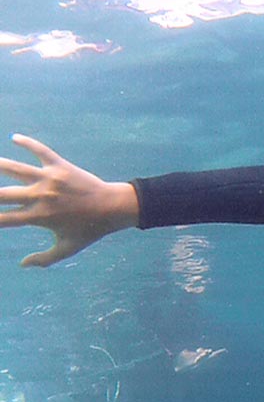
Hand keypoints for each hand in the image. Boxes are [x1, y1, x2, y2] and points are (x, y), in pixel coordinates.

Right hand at [0, 134, 138, 266]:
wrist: (114, 208)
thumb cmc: (90, 230)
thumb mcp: (68, 248)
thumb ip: (44, 258)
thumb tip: (23, 264)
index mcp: (38, 217)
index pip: (3, 219)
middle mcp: (40, 197)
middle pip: (1, 194)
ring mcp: (50, 179)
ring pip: (14, 168)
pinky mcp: (60, 166)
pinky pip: (40, 150)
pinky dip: (27, 143)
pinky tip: (15, 137)